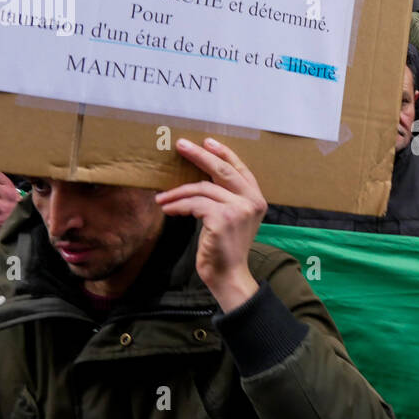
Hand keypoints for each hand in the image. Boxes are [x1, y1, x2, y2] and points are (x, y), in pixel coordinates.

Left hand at [156, 138, 264, 312]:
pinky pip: (194, 204)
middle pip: (222, 170)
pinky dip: (177, 205)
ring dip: (177, 192)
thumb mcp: (232, 219)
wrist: (229, 276)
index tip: (206, 142)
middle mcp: (252, 201)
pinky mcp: (223, 219)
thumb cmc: (226, 249)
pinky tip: (167, 209)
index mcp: (256, 199)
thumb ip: (225, 198)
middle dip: (199, 155)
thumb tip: (199, 178)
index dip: (223, 153)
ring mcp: (238, 209)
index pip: (240, 169)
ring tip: (161, 198)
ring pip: (202, 189)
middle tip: (181, 146)